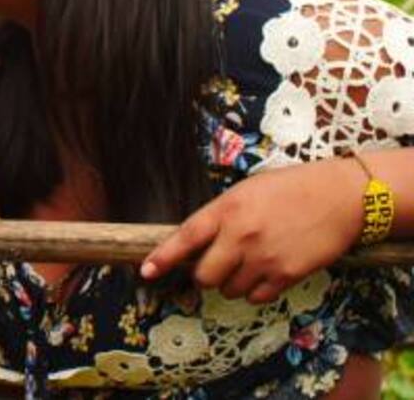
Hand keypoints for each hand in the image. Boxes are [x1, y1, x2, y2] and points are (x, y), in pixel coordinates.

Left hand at [140, 157, 363, 302]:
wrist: (338, 197)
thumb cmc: (290, 188)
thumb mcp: (246, 191)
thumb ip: (221, 215)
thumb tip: (200, 240)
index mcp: (226, 210)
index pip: (185, 237)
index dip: (163, 258)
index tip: (147, 272)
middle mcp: (240, 236)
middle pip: (204, 276)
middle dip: (205, 275)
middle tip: (216, 265)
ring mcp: (263, 257)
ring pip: (229, 290)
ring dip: (232, 283)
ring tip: (248, 263)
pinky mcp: (286, 274)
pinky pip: (256, 297)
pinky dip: (255, 291)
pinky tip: (265, 273)